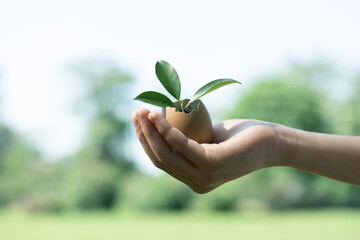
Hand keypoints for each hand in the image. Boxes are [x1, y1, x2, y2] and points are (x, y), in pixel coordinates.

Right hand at [132, 108, 281, 192]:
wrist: (272, 141)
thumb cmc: (240, 136)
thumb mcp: (208, 138)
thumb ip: (189, 139)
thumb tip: (167, 124)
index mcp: (194, 178)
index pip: (162, 161)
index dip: (146, 142)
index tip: (138, 122)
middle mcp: (197, 182)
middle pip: (160, 159)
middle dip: (143, 135)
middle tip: (136, 113)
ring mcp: (205, 177)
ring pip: (167, 154)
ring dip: (151, 131)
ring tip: (142, 112)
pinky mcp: (213, 165)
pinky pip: (183, 145)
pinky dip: (167, 130)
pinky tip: (159, 116)